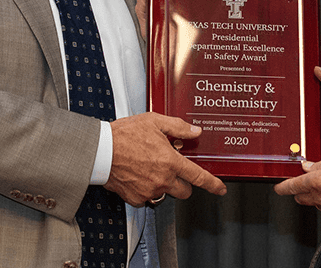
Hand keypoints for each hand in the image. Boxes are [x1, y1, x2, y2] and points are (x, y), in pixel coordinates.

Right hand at [106, 113, 226, 205]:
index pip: (198, 177)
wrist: (100, 150)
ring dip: (163, 185)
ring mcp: (149, 191)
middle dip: (183, 183)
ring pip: (166, 194)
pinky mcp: (135, 199)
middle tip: (172, 169)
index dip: (212, 184)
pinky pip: (147, 197)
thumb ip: (178, 127)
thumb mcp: (154, 122)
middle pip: (184, 191)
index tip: (220, 188)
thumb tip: (195, 131)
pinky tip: (138, 175)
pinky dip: (146, 189)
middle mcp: (162, 180)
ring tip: (149, 168)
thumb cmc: (124, 135)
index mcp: (170, 162)